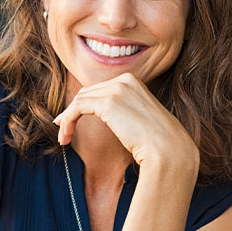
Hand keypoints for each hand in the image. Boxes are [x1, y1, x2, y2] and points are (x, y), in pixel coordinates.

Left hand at [53, 72, 197, 168]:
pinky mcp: (107, 103)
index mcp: (132, 81)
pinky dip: (67, 122)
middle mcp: (124, 80)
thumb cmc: (156, 141)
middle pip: (87, 93)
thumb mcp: (138, 118)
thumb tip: (103, 114)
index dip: (82, 105)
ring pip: (79, 101)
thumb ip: (122, 110)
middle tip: (63, 130)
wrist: (168, 151)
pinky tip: (65, 137)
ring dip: (67, 120)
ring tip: (63, 138)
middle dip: (72, 111)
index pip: (98, 90)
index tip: (70, 121)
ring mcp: (116, 89)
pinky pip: (76, 109)